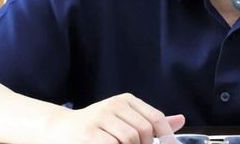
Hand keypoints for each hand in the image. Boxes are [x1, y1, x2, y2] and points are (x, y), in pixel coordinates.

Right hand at [46, 93, 184, 143]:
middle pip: (144, 131)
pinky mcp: (90, 134)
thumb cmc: (95, 128)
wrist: (58, 129)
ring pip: (131, 139)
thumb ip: (151, 121)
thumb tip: (180, 120)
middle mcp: (114, 105)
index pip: (156, 118)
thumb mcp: (124, 119)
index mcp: (125, 100)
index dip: (167, 137)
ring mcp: (100, 118)